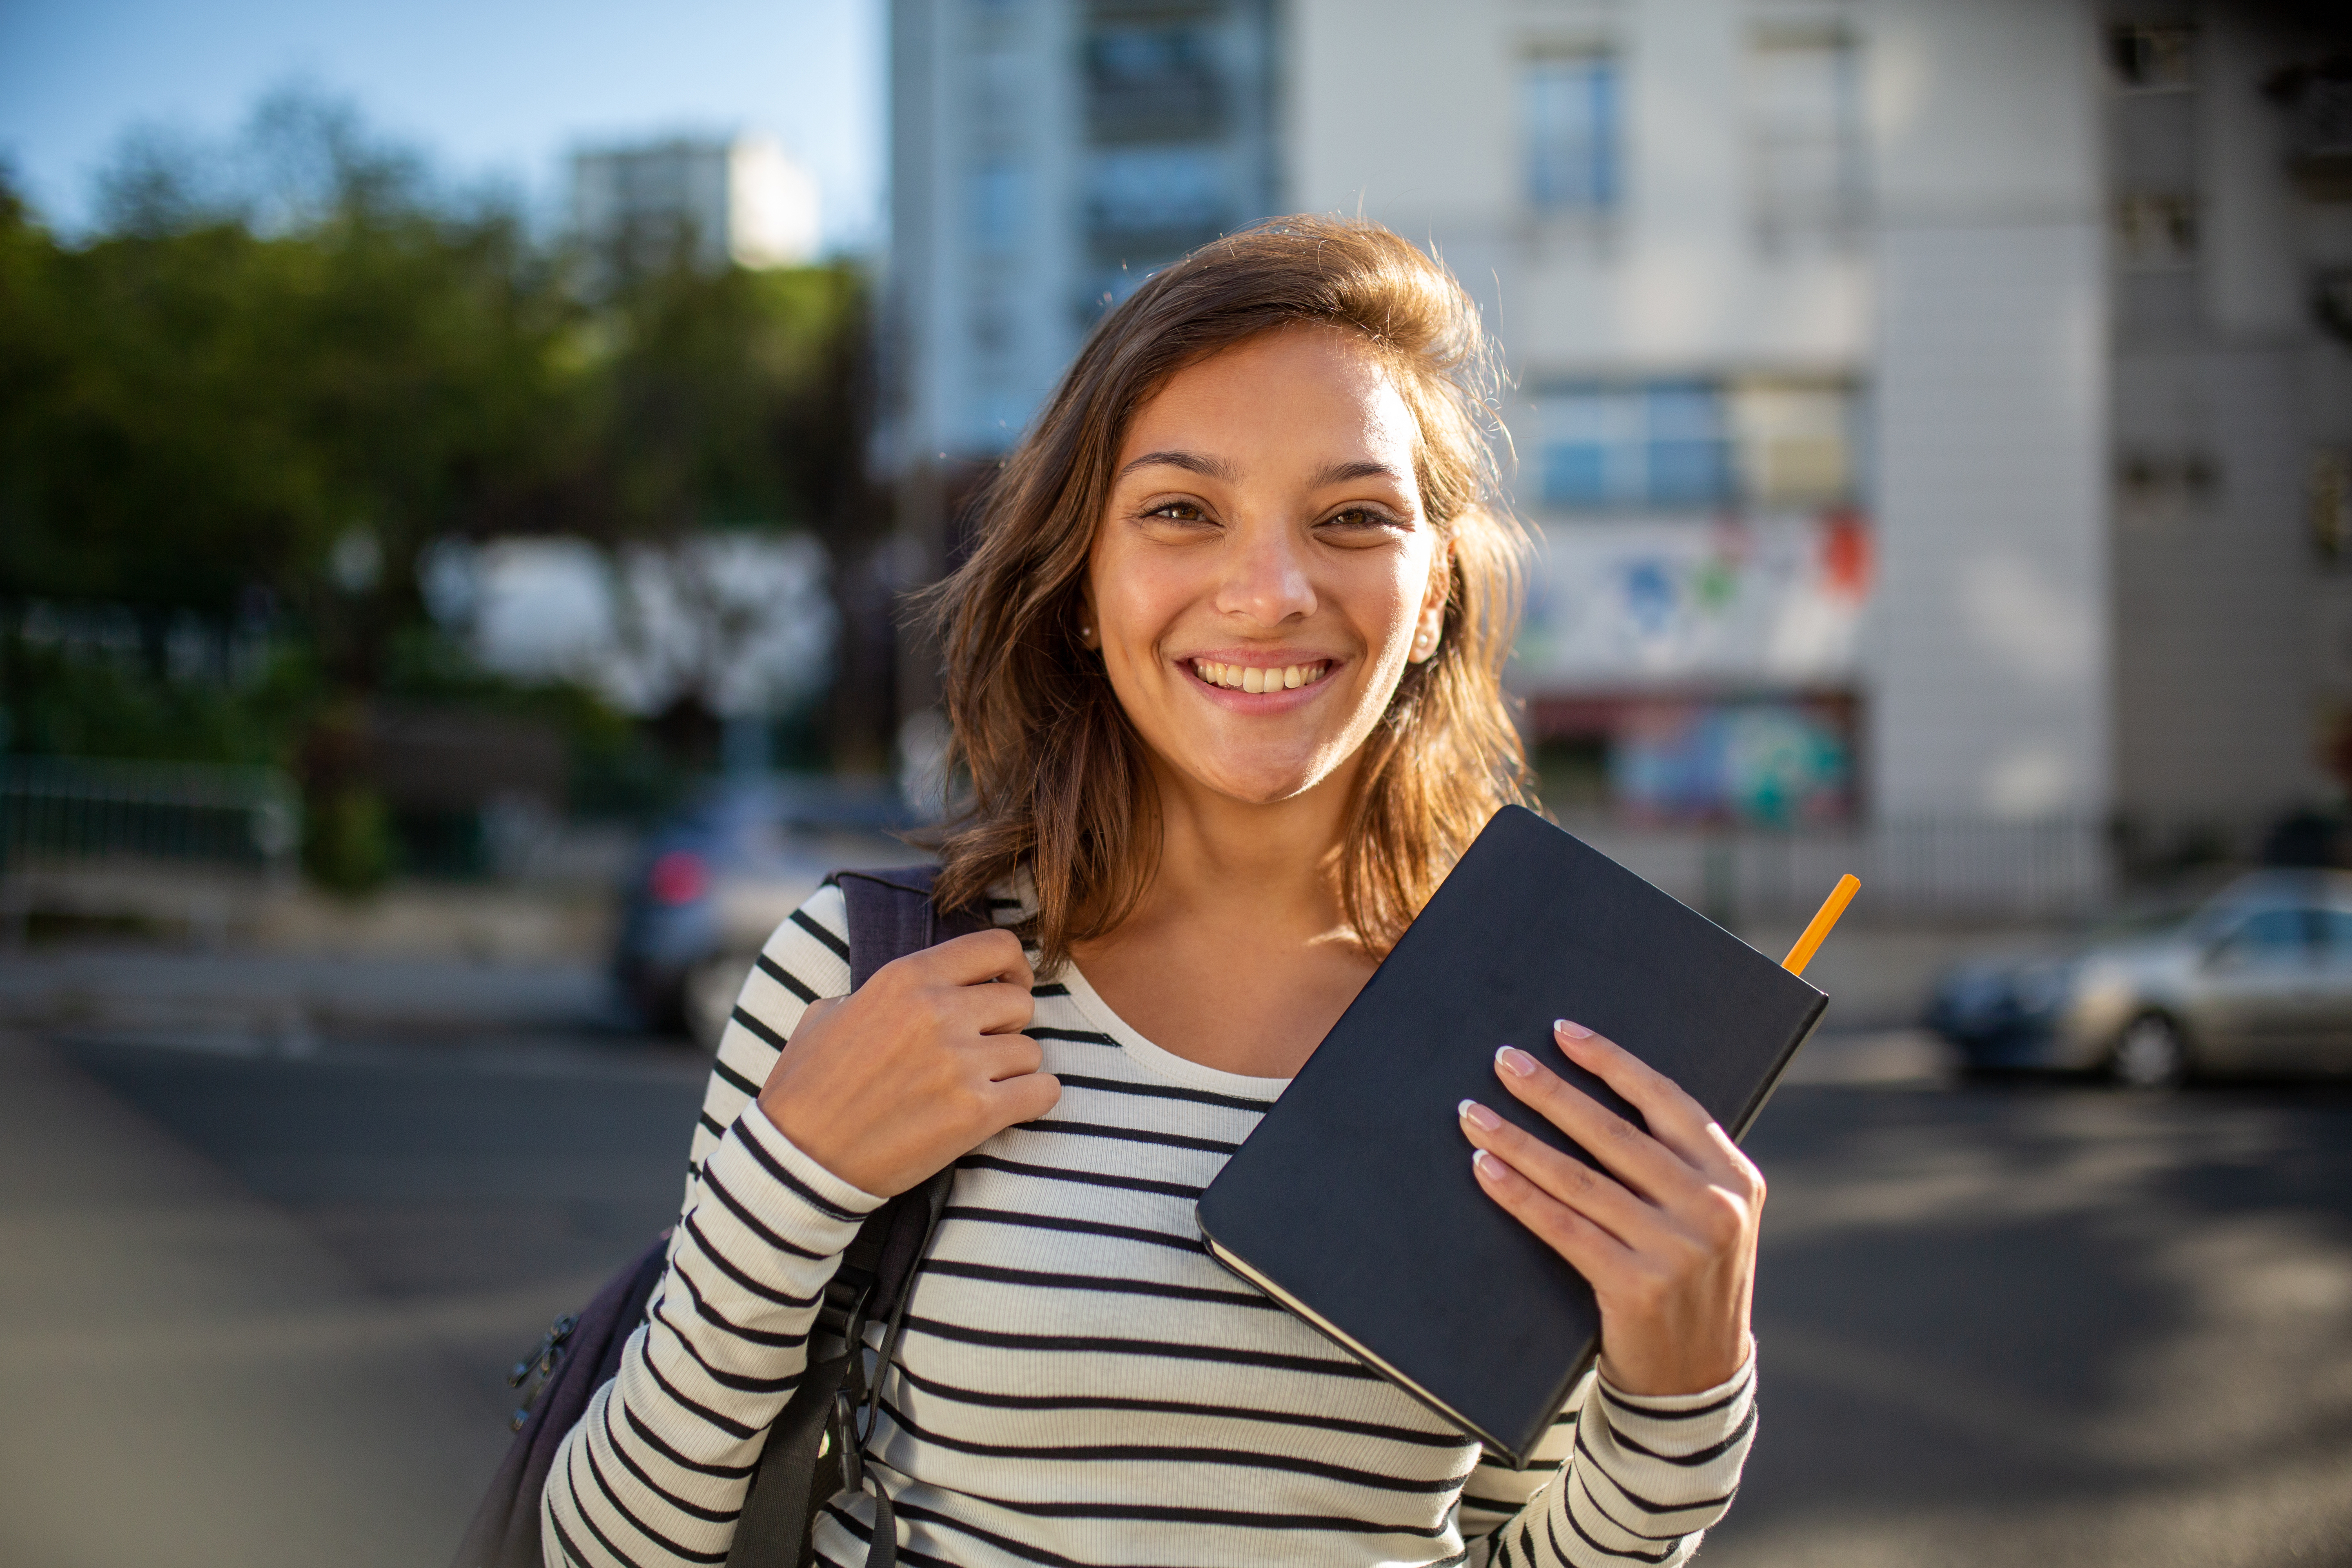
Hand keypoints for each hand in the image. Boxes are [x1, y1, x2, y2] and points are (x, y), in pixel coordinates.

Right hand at [757, 928, 1060, 1197]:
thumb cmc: (808, 1087)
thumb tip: (918, 988)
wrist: (798, 1158)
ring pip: (1031, 1051)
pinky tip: (1010, 1107)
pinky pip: (1042, 1092)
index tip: (1008, 985)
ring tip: (978, 1086)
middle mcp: (938, 1011)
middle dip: (1006, 1026)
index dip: (1012, 966)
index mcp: (906, 978)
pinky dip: (1034, 1100)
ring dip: (1013, 1069)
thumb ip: (883, 991)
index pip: (996, 946)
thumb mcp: (831, 1012)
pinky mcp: (975, 1113)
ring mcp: (959, 1062)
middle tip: (979, 1050)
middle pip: (1020, 1001)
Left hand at [1457, 1019, 1762, 1396]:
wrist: (1698, 1378)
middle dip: (1551, 1092)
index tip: (1563, 1032)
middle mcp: (1712, 1207)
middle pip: (1615, 1133)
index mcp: (1734, 1176)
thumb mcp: (1707, 1215)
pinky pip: (1562, 1228)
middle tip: (1503, 1060)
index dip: (1612, 1062)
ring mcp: (1677, 1249)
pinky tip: (1486, 1170)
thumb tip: (1589, 1092)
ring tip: (1474, 1114)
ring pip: (1579, 1178)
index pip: (1666, 1100)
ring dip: (1518, 1141)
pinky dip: (1518, 1195)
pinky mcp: (1637, 1287)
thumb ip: (1675, 1163)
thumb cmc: (1688, 1279)